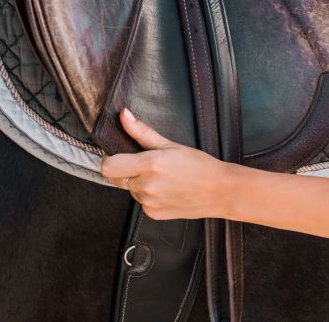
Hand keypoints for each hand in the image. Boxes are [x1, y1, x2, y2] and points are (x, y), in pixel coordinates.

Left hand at [100, 108, 231, 220]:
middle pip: (116, 178)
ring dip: (138, 183)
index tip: (116, 154)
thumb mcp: (171, 144)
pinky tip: (166, 189)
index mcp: (149, 165)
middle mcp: (146, 186)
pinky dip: (148, 195)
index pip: (108, 166)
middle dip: (123, 170)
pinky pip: (141, 202)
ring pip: (130, 190)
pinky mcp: (153, 214)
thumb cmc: (200, 165)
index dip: (108, 159)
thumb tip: (124, 115)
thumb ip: (142, 132)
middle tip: (144, 164)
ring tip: (163, 177)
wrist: (219, 191)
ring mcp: (148, 203)